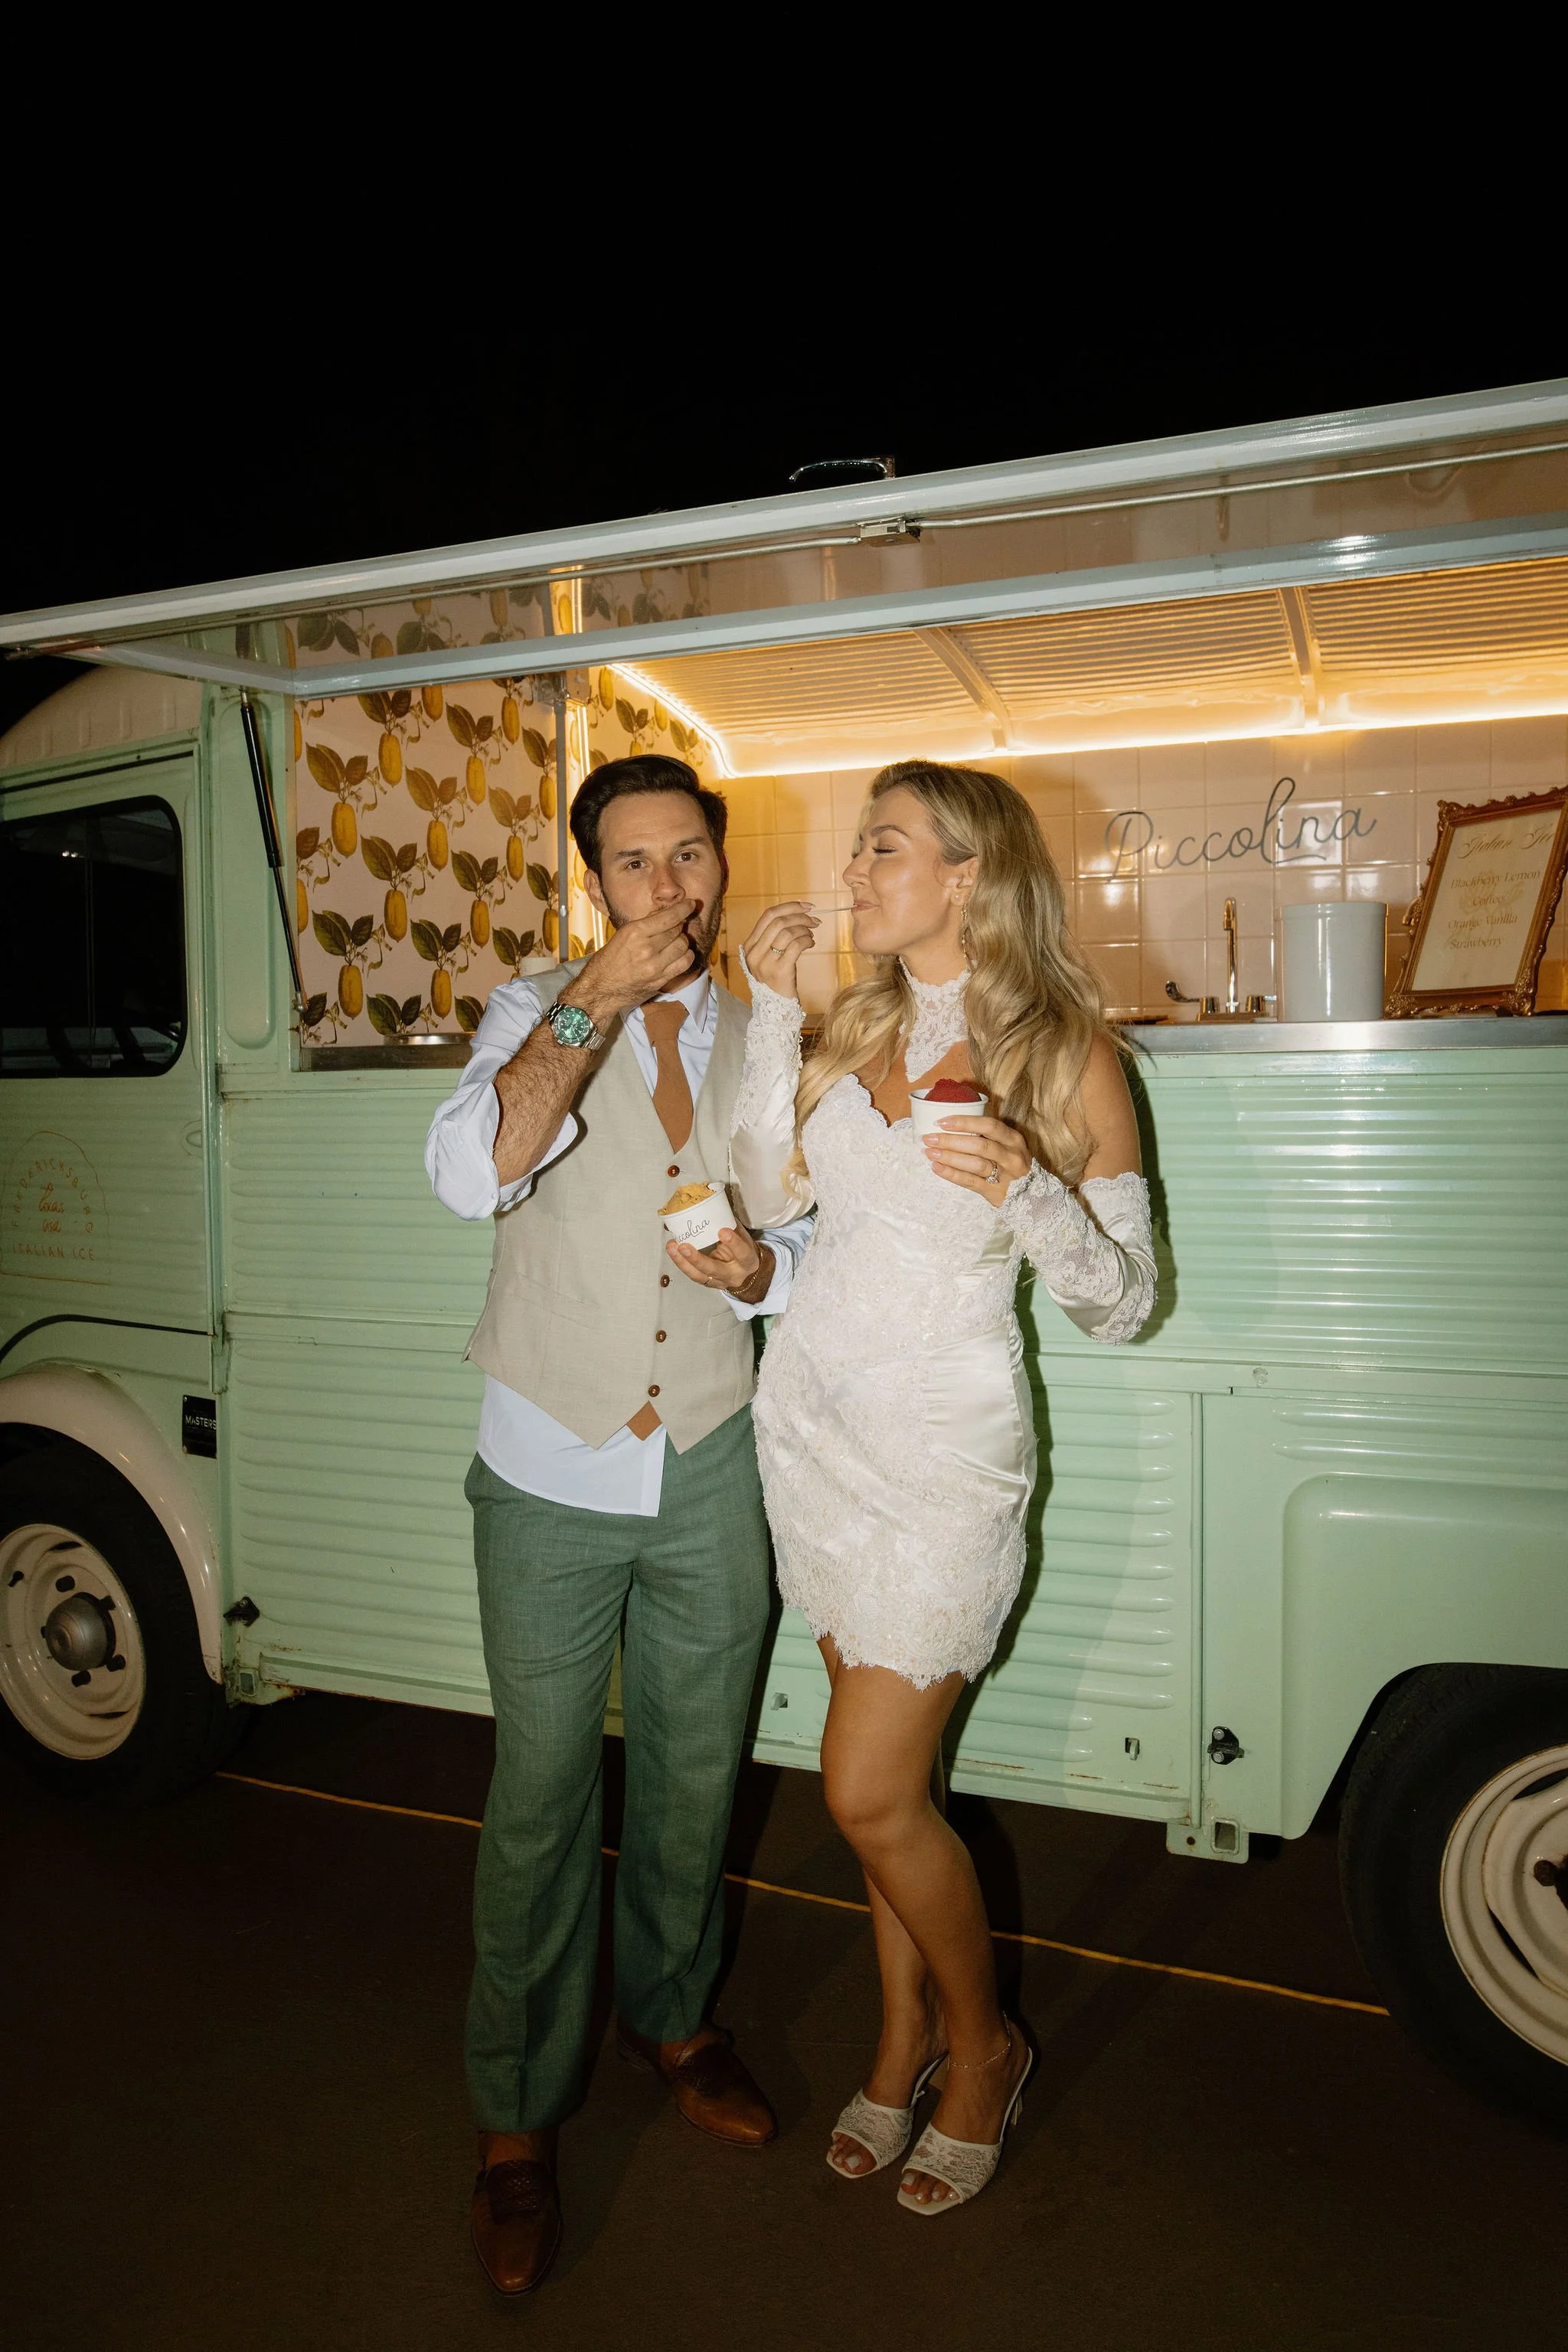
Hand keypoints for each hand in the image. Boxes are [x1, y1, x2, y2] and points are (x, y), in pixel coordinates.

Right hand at [567, 897, 697, 1023]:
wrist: (600, 989)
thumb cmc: (608, 960)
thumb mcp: (622, 935)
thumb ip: (645, 926)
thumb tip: (666, 914)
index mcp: (635, 932)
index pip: (668, 917)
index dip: (683, 909)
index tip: (690, 904)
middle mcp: (646, 948)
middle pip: (677, 930)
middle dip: (679, 926)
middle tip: (675, 927)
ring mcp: (655, 966)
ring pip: (683, 945)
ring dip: (682, 941)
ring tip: (675, 942)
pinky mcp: (660, 980)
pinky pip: (684, 963)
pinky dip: (686, 956)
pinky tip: (680, 955)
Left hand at [666, 1228, 769, 1298]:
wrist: (748, 1275)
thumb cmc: (743, 1250)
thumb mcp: (744, 1237)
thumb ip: (731, 1225)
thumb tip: (712, 1206)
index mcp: (747, 1261)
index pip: (742, 1253)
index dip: (733, 1243)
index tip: (723, 1231)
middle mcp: (732, 1274)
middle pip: (714, 1269)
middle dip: (697, 1259)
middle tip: (683, 1246)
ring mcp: (718, 1281)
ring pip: (699, 1275)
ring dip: (683, 1262)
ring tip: (671, 1247)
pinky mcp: (707, 1282)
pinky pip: (693, 1275)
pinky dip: (681, 1263)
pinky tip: (673, 1251)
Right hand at [743, 901, 819, 1001]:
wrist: (775, 1009)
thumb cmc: (776, 979)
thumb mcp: (768, 957)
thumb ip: (774, 937)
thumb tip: (796, 914)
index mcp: (750, 946)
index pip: (768, 915)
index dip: (789, 906)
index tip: (806, 906)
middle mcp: (754, 953)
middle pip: (778, 921)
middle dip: (800, 916)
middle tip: (814, 920)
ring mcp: (765, 962)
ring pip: (787, 932)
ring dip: (805, 929)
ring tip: (811, 934)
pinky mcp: (780, 971)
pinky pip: (796, 946)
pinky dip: (807, 940)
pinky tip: (811, 943)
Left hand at [923, 1113, 1031, 1206]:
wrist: (1032, 1195)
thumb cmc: (1011, 1164)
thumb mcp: (1007, 1146)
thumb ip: (987, 1136)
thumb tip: (950, 1126)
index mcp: (1013, 1139)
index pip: (989, 1126)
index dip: (964, 1122)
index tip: (942, 1121)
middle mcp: (1011, 1156)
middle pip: (979, 1145)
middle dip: (951, 1141)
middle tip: (929, 1138)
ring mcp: (1005, 1176)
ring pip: (974, 1164)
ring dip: (949, 1157)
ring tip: (929, 1152)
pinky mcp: (995, 1192)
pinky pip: (970, 1182)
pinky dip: (951, 1174)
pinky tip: (937, 1168)